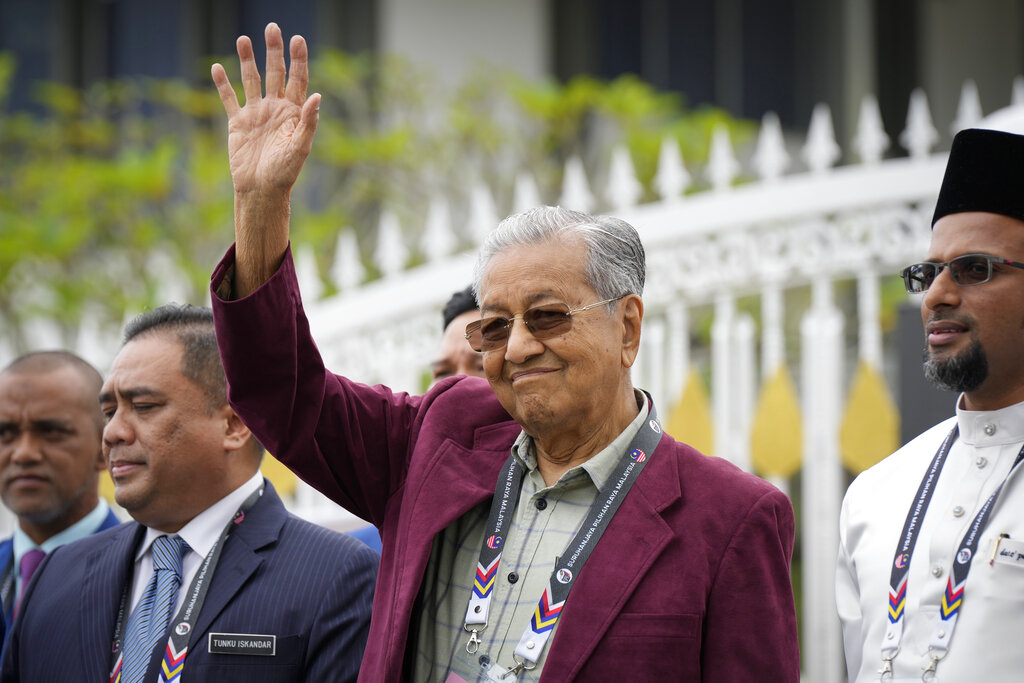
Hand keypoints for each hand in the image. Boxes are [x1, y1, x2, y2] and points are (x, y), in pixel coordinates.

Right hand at [211, 22, 319, 195]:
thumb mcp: (300, 147)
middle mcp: (275, 108)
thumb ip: (308, 121)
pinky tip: (218, 67)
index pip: (297, 79)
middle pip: (275, 72)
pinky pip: (228, 99)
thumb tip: (317, 95)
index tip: (297, 39)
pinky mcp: (237, 123)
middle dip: (274, 50)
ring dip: (248, 60)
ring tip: (244, 39)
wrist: (261, 190)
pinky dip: (223, 84)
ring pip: (251, 80)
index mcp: (294, 113)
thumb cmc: (285, 172)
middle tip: (272, 27)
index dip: (298, 59)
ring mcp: (256, 113)